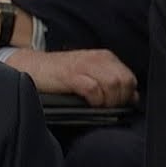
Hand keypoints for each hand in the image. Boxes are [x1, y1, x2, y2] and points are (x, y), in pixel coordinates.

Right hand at [4, 48, 137, 106]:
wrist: (33, 67)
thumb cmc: (61, 75)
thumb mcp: (90, 74)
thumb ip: (110, 83)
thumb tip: (132, 98)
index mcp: (105, 58)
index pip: (130, 78)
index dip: (127, 96)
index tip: (117, 106)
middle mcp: (98, 58)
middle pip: (124, 82)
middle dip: (119, 100)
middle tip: (107, 108)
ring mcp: (84, 66)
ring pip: (113, 84)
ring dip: (108, 101)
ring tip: (97, 107)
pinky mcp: (71, 75)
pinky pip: (93, 89)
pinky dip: (94, 100)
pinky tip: (87, 103)